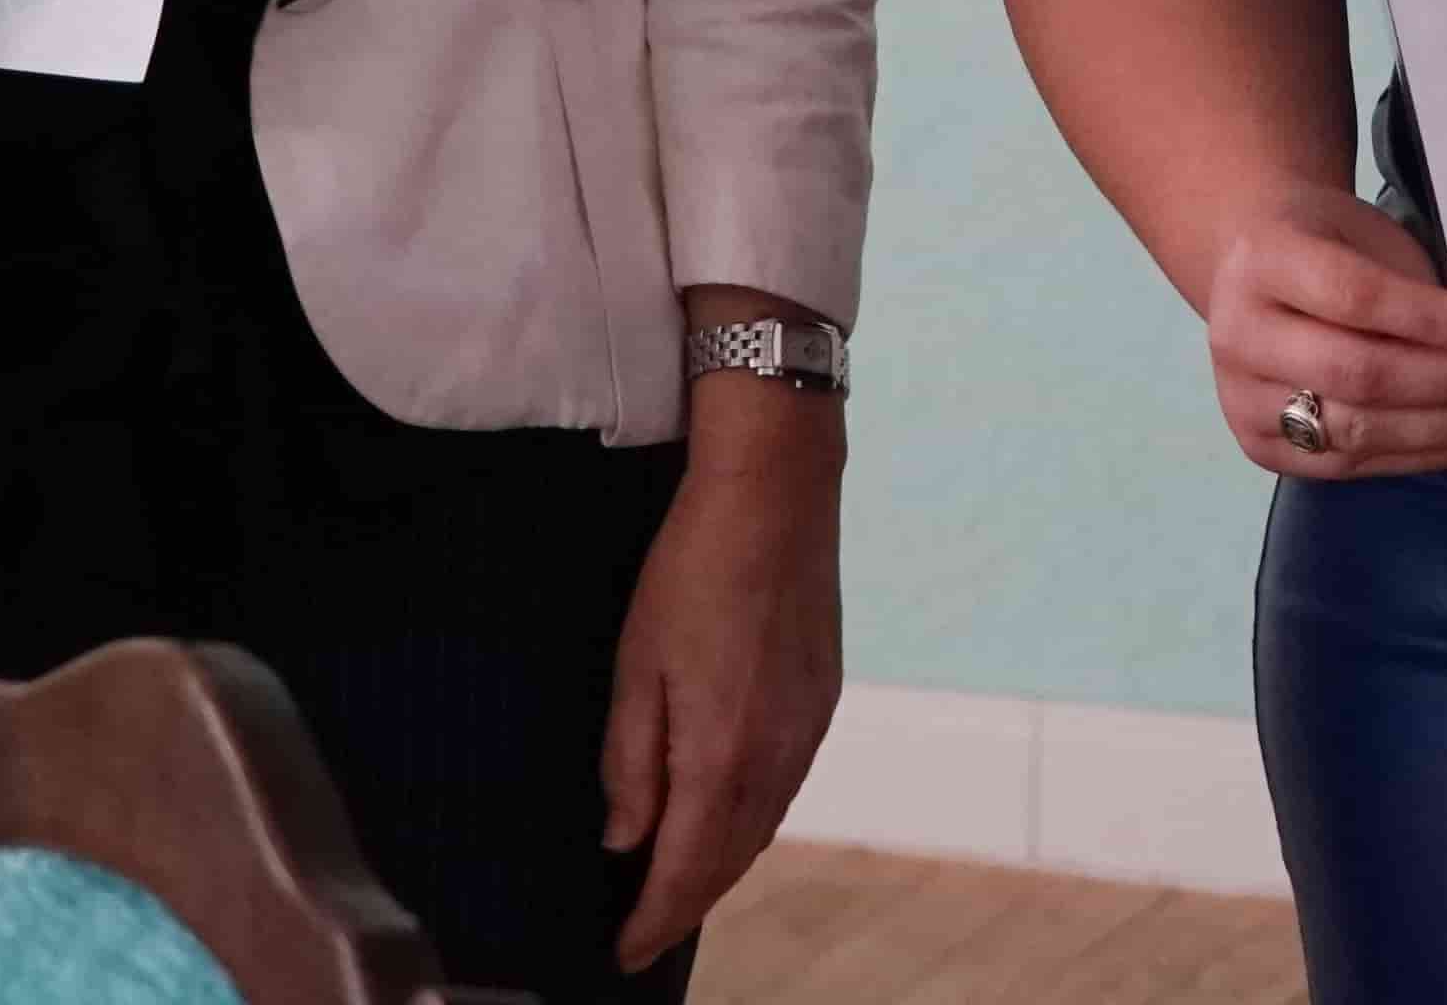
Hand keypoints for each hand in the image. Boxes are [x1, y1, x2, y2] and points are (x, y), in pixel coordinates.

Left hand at [601, 396, 843, 966]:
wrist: (775, 494)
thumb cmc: (691, 571)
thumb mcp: (635, 666)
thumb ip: (631, 764)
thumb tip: (625, 841)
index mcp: (722, 755)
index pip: (685, 870)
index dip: (653, 919)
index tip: (624, 952)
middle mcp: (776, 756)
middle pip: (729, 861)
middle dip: (685, 904)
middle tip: (644, 930)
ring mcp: (807, 729)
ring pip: (762, 828)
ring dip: (721, 867)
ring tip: (678, 886)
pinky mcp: (822, 700)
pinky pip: (784, 787)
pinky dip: (752, 821)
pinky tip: (729, 816)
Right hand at [1201, 179, 1446, 480]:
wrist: (1255, 270)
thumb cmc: (1333, 245)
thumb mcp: (1370, 238)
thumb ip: (1418, 289)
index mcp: (1265, 260)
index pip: (1358, 298)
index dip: (1437, 321)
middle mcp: (1239, 333)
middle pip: (1358, 373)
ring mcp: (1240, 399)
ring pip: (1356, 430)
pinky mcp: (1259, 447)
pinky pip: (1350, 464)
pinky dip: (1422, 454)